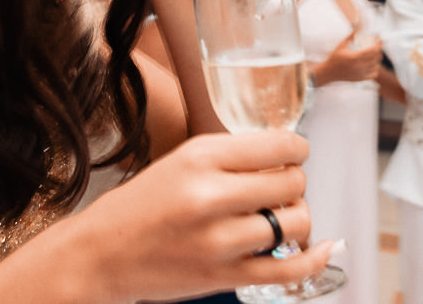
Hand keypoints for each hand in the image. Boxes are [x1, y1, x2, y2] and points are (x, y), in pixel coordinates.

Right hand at [72, 130, 334, 302]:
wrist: (100, 254)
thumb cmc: (138, 206)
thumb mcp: (178, 162)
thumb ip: (228, 157)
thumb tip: (285, 159)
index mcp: (198, 157)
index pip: (277, 145)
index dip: (296, 149)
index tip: (295, 153)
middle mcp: (210, 196)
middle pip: (291, 182)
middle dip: (293, 182)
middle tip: (278, 188)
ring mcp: (219, 240)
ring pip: (295, 221)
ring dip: (297, 217)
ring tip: (279, 216)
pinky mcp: (224, 277)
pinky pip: (290, 269)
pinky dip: (314, 258)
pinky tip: (322, 249)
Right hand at [315, 32, 382, 83]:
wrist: (329, 72)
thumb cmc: (334, 58)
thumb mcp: (341, 46)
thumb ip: (349, 37)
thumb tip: (356, 30)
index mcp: (355, 57)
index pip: (372, 50)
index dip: (378, 45)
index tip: (379, 41)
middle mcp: (359, 65)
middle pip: (376, 57)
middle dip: (379, 51)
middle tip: (378, 47)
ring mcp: (361, 73)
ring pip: (376, 66)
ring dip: (377, 60)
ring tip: (375, 55)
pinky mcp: (360, 78)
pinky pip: (373, 74)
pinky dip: (375, 69)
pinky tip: (373, 65)